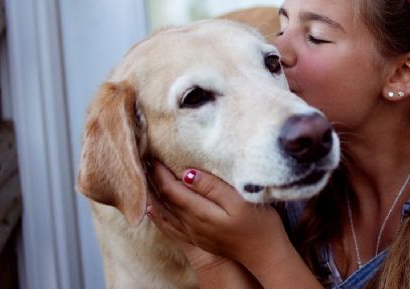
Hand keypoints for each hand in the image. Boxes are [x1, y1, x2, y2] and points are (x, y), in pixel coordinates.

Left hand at [149, 160, 288, 268]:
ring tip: (144, 178)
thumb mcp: (240, 201)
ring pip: (164, 213)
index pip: (171, 189)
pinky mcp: (199, 239)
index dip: (160, 171)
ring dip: (153, 195)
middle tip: (143, 160)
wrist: (266, 256)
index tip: (153, 154)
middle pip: (164, 200)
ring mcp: (194, 234)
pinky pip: (170, 226)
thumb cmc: (259, 225)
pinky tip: (154, 210)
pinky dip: (159, 215)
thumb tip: (187, 173)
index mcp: (200, 212)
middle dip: (153, 180)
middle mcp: (191, 225)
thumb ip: (213, 187)